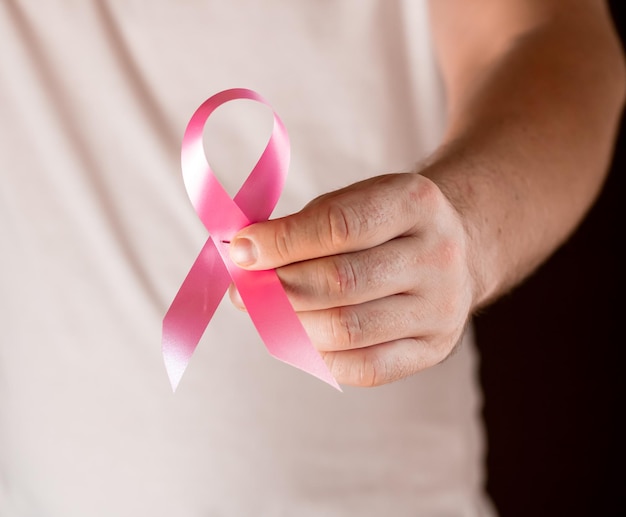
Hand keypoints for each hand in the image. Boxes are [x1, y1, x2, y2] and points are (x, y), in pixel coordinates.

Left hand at [228, 172, 476, 386]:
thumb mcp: (354, 202)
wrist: (451, 249)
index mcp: (415, 203)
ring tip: (269, 311)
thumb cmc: (385, 225)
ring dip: (291, 323)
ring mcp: (442, 308)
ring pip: (347, 328)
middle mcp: (436, 255)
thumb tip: (245, 258)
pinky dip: (320, 355)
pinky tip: (302, 335)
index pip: (339, 226)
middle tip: (246, 289)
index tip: (243, 250)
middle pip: (341, 282)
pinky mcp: (434, 349)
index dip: (282, 242)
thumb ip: (304, 227)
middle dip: (279, 287)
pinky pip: (364, 368)